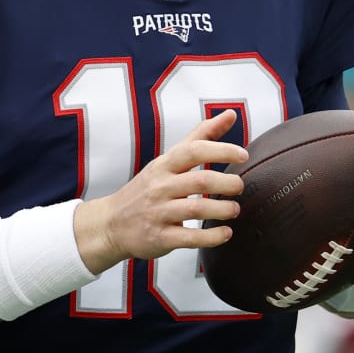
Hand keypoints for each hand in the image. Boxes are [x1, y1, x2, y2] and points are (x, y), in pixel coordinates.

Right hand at [74, 111, 246, 272]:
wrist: (110, 224)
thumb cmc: (147, 189)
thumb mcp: (168, 161)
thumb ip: (200, 137)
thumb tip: (230, 114)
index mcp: (163, 166)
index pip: (193, 151)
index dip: (221, 150)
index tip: (243, 155)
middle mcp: (160, 187)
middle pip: (199, 181)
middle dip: (226, 183)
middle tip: (240, 186)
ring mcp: (158, 213)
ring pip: (195, 209)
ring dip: (222, 209)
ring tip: (234, 209)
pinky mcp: (160, 238)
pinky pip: (189, 237)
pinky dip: (211, 237)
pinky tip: (226, 233)